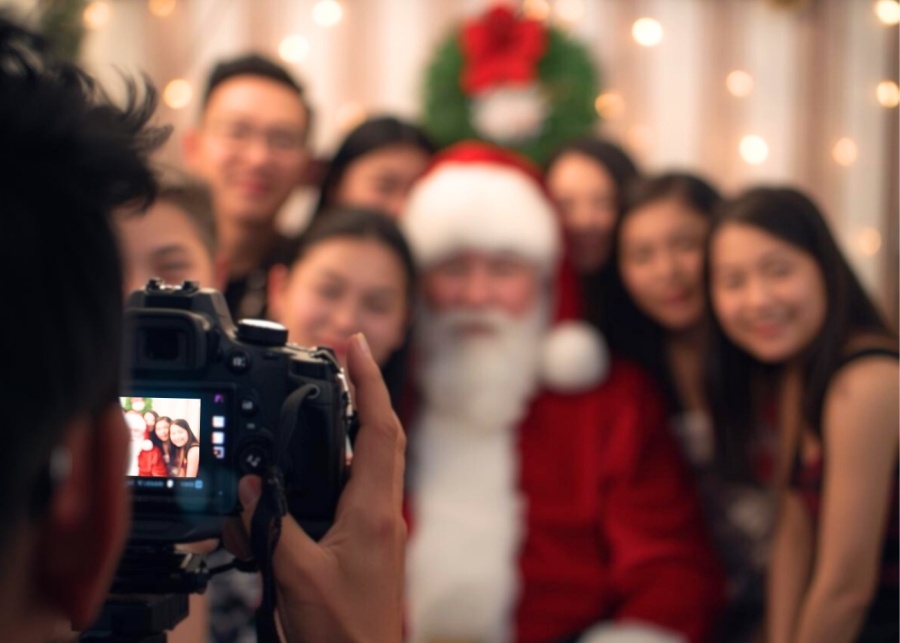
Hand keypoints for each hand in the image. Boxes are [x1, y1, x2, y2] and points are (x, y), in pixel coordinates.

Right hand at [233, 333, 406, 642]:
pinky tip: (311, 473)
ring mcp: (379, 526)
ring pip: (370, 462)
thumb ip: (270, 526)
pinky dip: (336, 469)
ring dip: (352, 429)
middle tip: (345, 362)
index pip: (378, 428)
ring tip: (327, 406)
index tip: (357, 344)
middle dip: (367, 392)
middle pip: (382, 435)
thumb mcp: (294, 575)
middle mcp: (382, 511)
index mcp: (372, 509)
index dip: (370, 381)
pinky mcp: (368, 542)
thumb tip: (251, 489)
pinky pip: (356, 491)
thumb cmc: (341, 631)